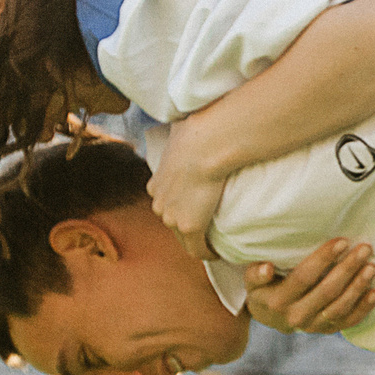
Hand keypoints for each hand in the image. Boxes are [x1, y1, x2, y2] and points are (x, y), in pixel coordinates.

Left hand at [148, 118, 228, 258]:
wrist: (204, 146)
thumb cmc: (195, 133)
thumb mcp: (178, 132)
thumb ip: (177, 135)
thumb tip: (183, 121)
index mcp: (156, 184)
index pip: (166, 201)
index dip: (180, 205)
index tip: (194, 205)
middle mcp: (159, 203)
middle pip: (171, 221)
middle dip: (186, 224)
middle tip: (207, 224)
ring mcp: (172, 217)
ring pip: (183, 237)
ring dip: (196, 239)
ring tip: (214, 240)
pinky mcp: (188, 227)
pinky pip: (197, 249)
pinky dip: (207, 253)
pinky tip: (218, 253)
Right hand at [244, 238, 374, 333]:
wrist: (269, 316)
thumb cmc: (263, 288)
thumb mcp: (252, 280)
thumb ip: (256, 273)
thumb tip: (267, 268)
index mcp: (277, 301)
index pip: (304, 278)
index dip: (324, 259)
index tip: (342, 242)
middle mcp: (295, 317)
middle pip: (326, 292)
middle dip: (347, 269)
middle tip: (364, 249)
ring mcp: (312, 326)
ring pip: (339, 308)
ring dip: (358, 287)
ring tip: (372, 267)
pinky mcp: (326, 330)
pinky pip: (347, 322)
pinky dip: (363, 309)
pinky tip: (374, 293)